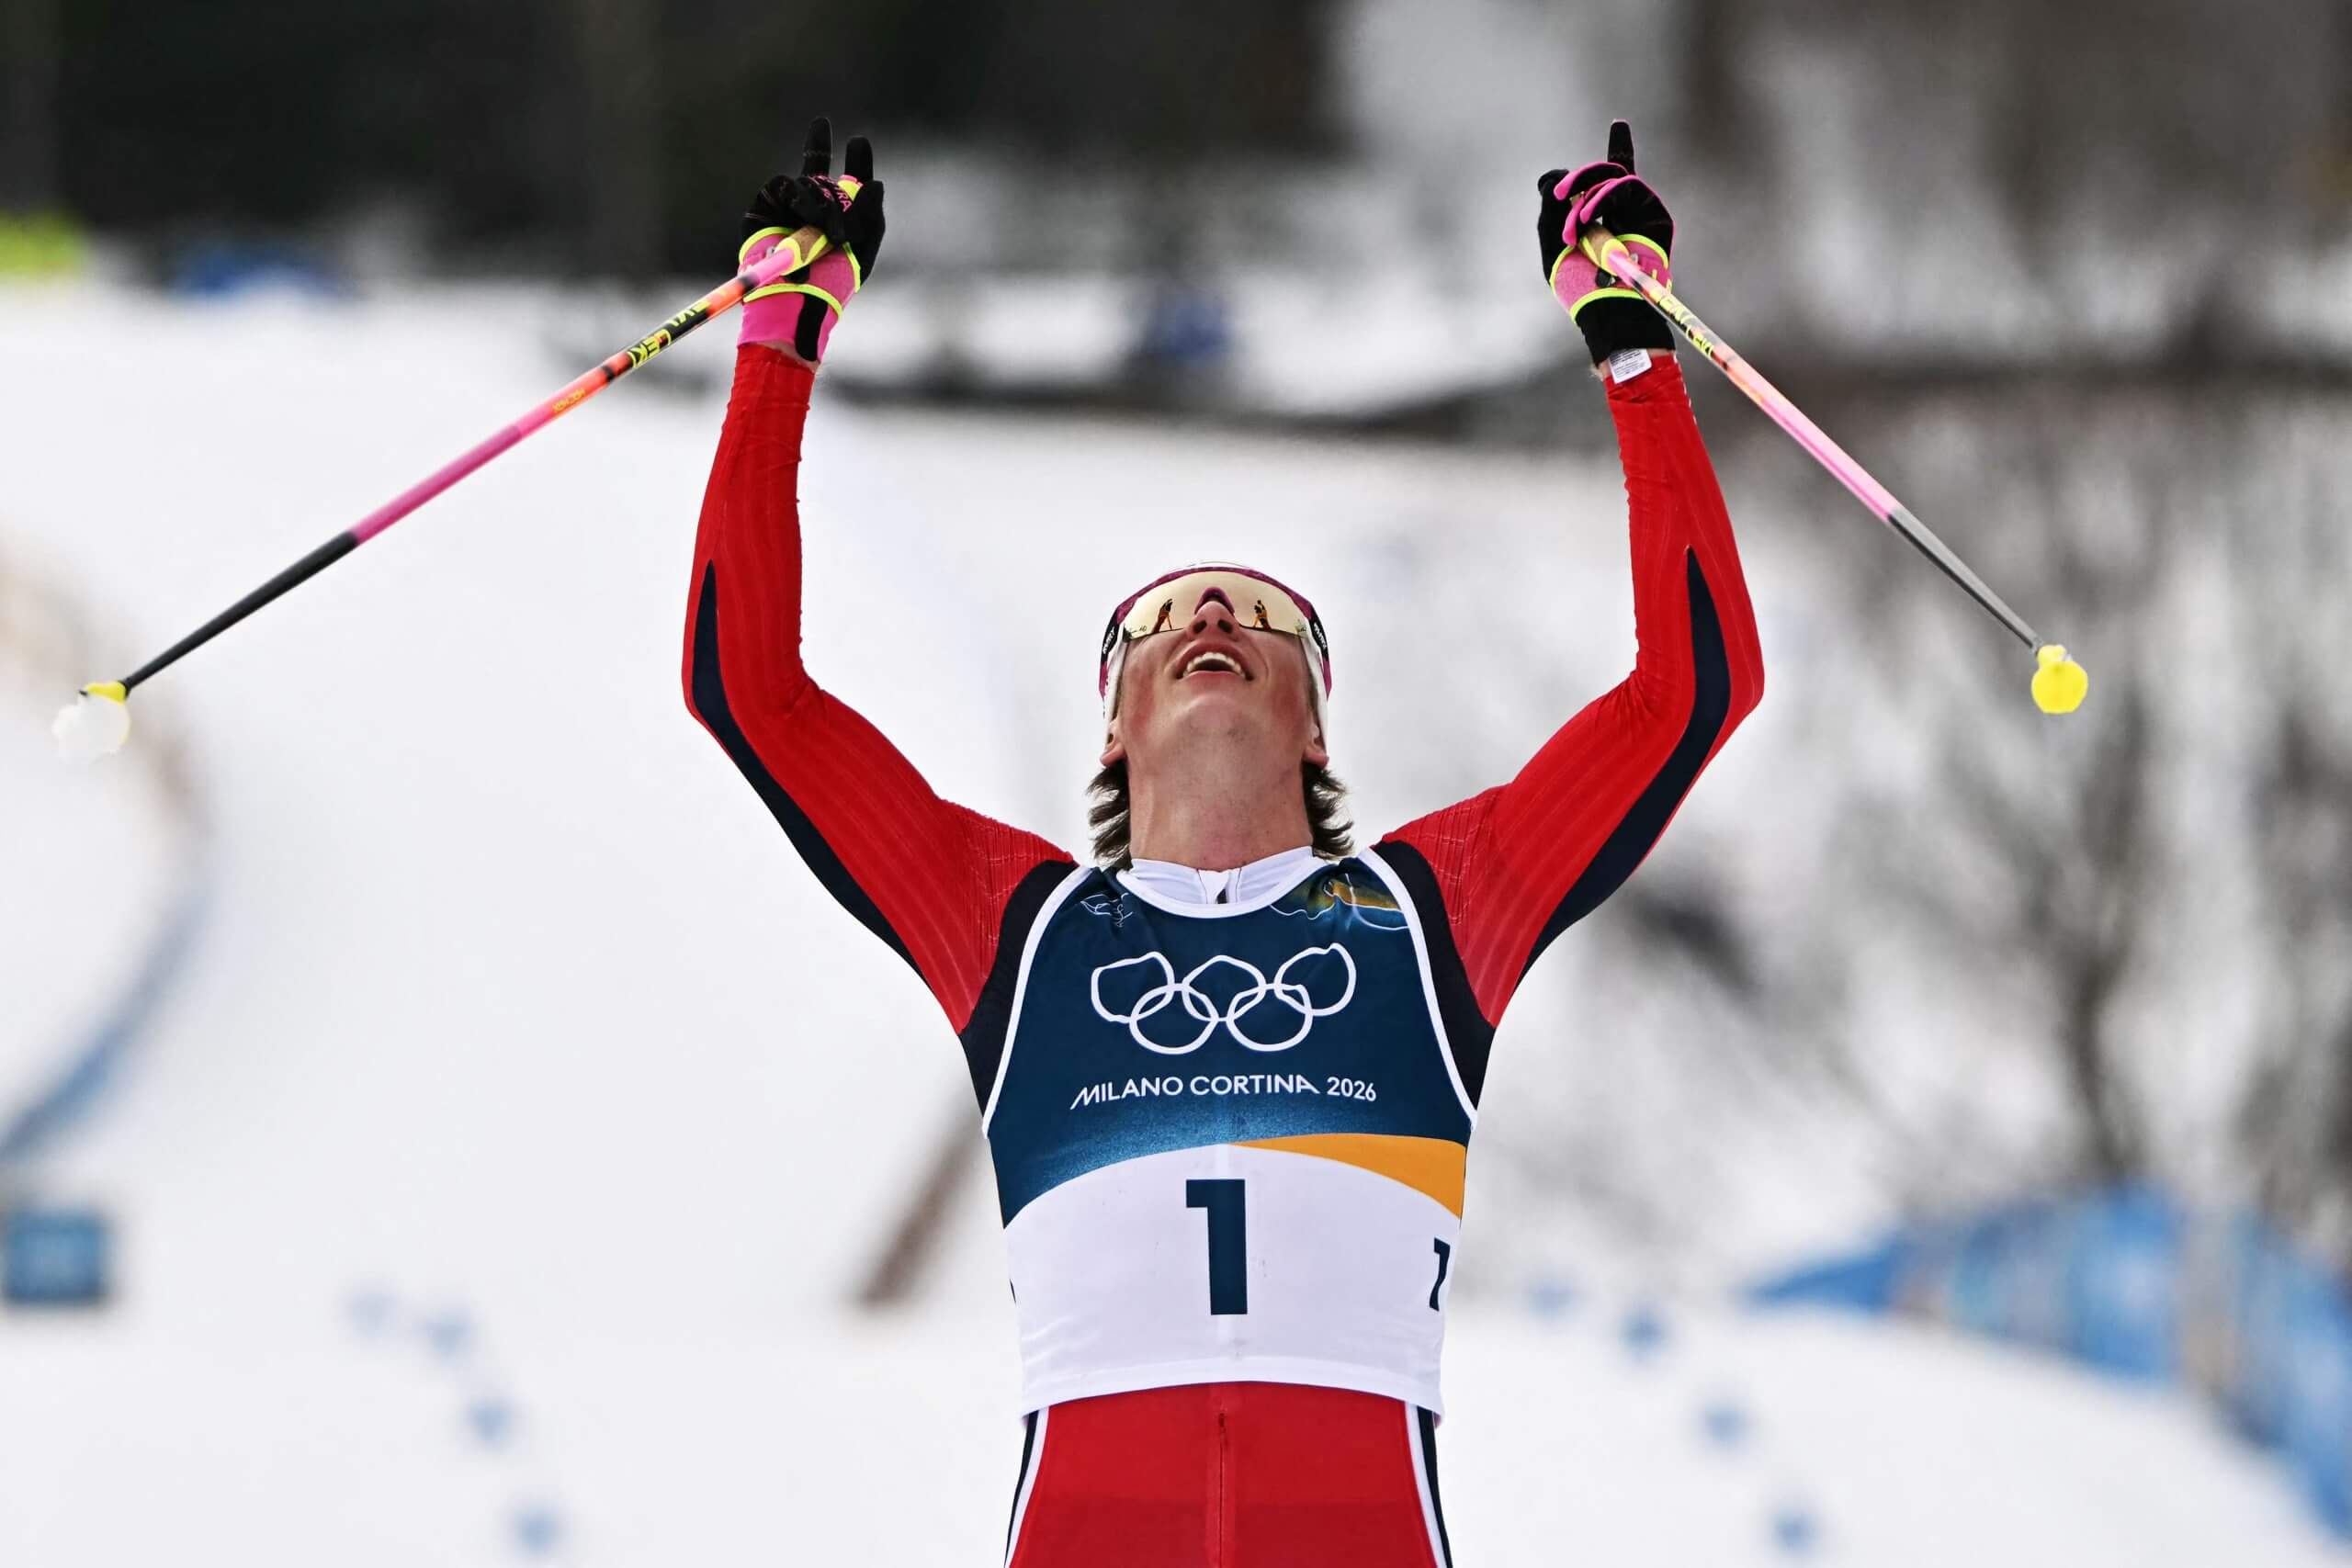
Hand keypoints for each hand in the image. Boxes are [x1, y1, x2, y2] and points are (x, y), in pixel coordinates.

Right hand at [739, 117, 885, 365]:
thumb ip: (871, 216)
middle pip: (819, 171)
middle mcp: (811, 211)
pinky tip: (808, 216)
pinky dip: (800, 197)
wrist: (797, 296)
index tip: (859, 141)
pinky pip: (783, 186)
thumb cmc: (832, 282)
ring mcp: (787, 209)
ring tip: (831, 231)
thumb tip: (875, 183)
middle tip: (829, 128)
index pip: (847, 185)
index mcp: (838, 220)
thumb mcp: (862, 250)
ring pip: (806, 181)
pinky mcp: (764, 209)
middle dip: (825, 152)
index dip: (854, 162)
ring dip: (823, 201)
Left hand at [1537, 120, 1674, 364]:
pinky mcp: (1656, 216)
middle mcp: (1626, 212)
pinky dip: (1603, 197)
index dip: (1617, 149)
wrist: (1603, 304)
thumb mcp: (1550, 238)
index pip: (1606, 180)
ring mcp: (1642, 213)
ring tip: (1575, 225)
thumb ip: (1550, 203)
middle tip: (1559, 195)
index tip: (1621, 123)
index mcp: (1602, 218)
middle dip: (1578, 179)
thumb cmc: (1574, 280)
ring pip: (1614, 176)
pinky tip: (1589, 217)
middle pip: (1606, 173)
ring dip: (1587, 196)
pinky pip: (1628, 185)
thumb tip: (1555, 175)